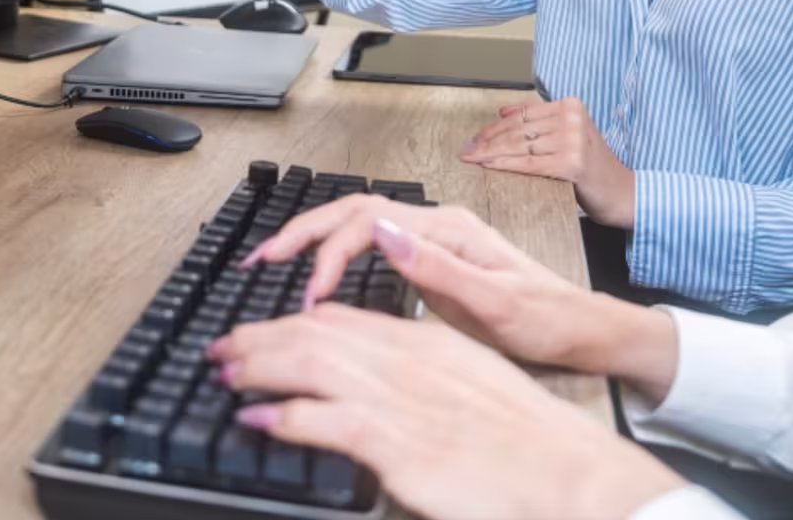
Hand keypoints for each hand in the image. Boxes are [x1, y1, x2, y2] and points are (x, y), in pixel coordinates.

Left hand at [207, 306, 686, 519]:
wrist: (568, 475)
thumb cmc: (529, 445)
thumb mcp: (472, 386)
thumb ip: (427, 377)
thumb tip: (387, 387)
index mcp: (426, 343)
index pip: (344, 317)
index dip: (295, 322)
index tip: (265, 334)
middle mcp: (407, 360)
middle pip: (314, 330)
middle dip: (261, 336)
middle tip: (224, 348)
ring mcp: (398, 398)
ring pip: (306, 360)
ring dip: (257, 365)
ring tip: (225, 373)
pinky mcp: (394, 441)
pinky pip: (318, 417)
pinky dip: (278, 414)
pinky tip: (254, 417)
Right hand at [246, 194, 634, 371]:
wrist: (583, 329)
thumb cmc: (548, 320)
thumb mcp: (497, 304)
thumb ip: (438, 269)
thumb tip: (384, 233)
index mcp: (451, 230)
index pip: (369, 222)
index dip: (329, 253)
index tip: (309, 294)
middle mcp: (440, 226)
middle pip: (355, 210)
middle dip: (303, 231)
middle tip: (260, 257)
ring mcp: (435, 240)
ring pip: (360, 222)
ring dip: (315, 237)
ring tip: (275, 258)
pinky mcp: (433, 259)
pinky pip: (372, 243)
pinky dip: (337, 252)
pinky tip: (320, 273)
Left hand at [462, 99, 637, 228]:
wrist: (622, 193)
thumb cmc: (593, 167)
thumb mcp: (569, 135)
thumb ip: (540, 121)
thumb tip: (502, 111)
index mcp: (571, 106)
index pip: (523, 113)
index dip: (495, 126)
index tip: (476, 137)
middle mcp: (572, 119)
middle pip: (518, 130)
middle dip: (487, 141)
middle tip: (466, 150)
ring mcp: (572, 141)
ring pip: (519, 146)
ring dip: (490, 154)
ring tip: (472, 159)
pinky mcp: (571, 164)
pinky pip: (528, 164)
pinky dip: (505, 164)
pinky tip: (489, 166)